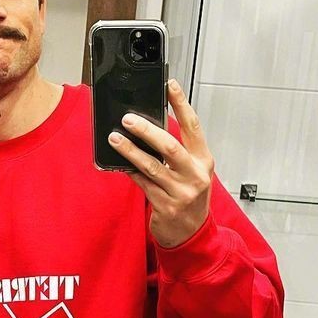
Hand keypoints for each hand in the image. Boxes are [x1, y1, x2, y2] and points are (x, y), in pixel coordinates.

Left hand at [108, 79, 213, 247]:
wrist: (191, 233)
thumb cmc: (188, 196)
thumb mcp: (191, 171)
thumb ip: (177, 152)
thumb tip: (148, 127)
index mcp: (203, 161)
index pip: (194, 126)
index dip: (181, 104)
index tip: (170, 85)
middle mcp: (195, 175)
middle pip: (170, 147)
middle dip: (147, 131)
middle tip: (128, 119)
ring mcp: (181, 193)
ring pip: (151, 166)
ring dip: (130, 151)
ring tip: (114, 138)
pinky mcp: (166, 206)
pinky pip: (142, 183)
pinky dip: (130, 171)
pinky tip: (119, 163)